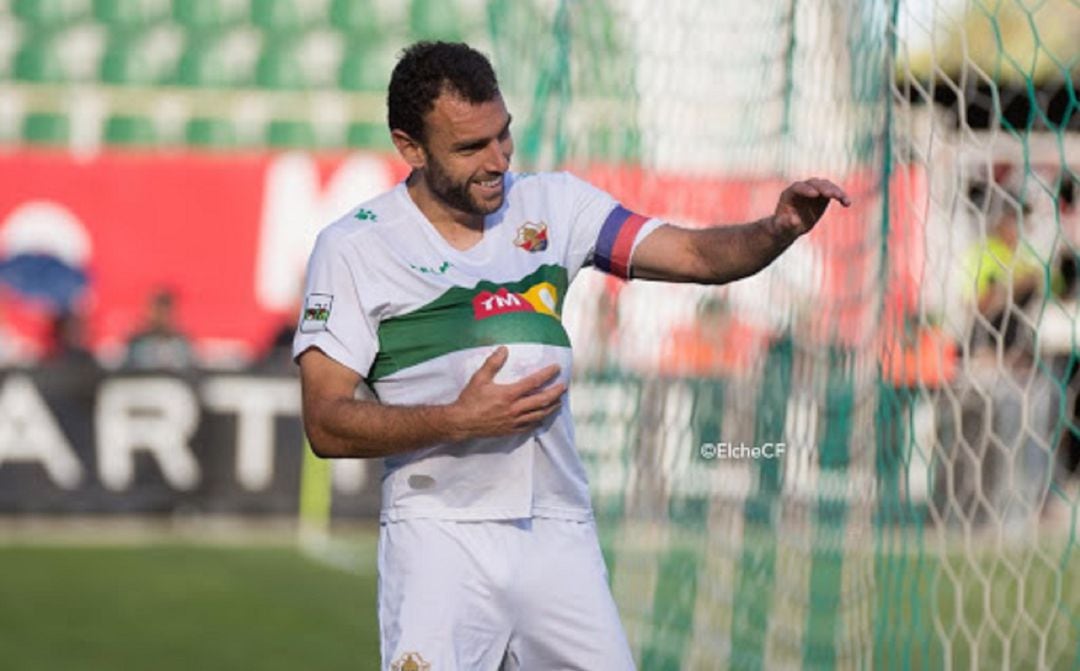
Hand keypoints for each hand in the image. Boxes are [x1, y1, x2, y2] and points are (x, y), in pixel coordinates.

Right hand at [447, 346, 564, 439]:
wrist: (462, 423)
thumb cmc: (470, 400)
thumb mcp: (479, 379)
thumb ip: (493, 363)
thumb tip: (504, 349)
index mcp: (508, 394)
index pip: (534, 382)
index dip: (547, 374)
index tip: (556, 368)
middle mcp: (514, 409)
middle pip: (542, 400)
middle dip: (555, 392)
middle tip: (564, 386)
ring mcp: (514, 421)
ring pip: (539, 414)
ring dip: (551, 407)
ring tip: (559, 401)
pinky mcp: (511, 430)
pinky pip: (530, 426)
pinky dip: (539, 420)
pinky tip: (543, 416)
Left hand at [773, 178, 851, 237]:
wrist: (789, 228)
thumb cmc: (782, 228)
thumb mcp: (781, 228)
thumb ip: (786, 224)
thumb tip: (794, 220)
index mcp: (789, 194)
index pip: (798, 187)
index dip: (806, 189)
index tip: (816, 194)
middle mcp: (801, 189)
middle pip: (813, 183)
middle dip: (823, 188)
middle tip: (832, 195)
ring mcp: (813, 190)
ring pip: (825, 185)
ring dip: (835, 191)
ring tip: (843, 199)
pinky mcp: (822, 195)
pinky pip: (833, 193)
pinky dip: (841, 197)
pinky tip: (847, 204)